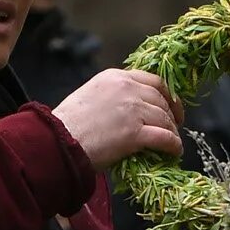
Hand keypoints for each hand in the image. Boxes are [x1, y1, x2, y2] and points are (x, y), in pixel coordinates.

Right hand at [52, 67, 183, 168]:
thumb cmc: (65, 125)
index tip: (170, 105)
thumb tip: (128, 110)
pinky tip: (174, 152)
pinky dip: (173, 145)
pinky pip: (164, 138)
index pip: (152, 80)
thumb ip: (111, 97)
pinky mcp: (135, 133)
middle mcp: (127, 88)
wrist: (55, 142)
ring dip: (172, 131)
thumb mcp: (89, 97)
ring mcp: (132, 109)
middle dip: (171, 113)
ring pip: (165, 118)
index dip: (166, 94)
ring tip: (173, 142)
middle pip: (161, 99)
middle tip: (174, 126)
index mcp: (115, 77)